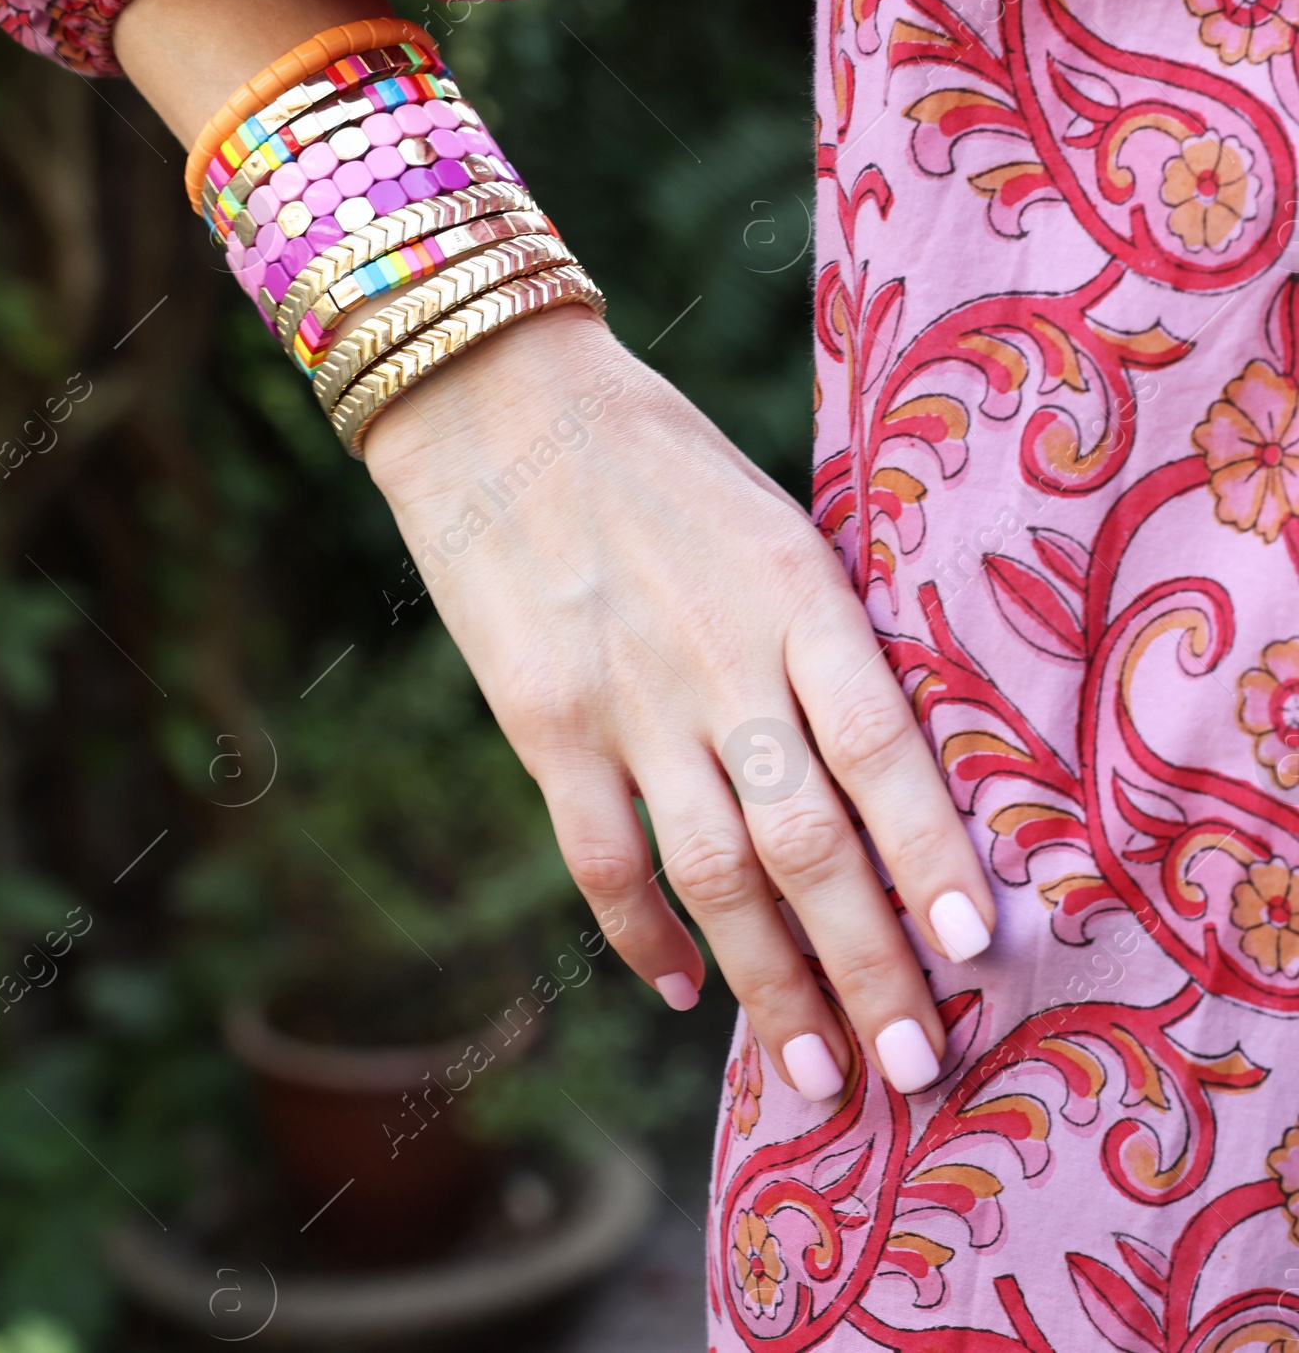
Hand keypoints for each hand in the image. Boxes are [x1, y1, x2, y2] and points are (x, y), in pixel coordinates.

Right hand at [364, 307, 995, 1100]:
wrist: (493, 398)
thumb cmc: (651, 453)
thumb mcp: (767, 517)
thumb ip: (817, 633)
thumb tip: (877, 763)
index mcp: (794, 591)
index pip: (887, 752)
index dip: (937, 860)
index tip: (980, 955)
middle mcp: (719, 657)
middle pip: (810, 842)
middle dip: (870, 967)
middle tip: (917, 1067)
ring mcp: (625, 697)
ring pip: (714, 876)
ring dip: (773, 986)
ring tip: (818, 1074)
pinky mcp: (543, 721)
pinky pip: (602, 859)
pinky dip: (645, 936)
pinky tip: (683, 988)